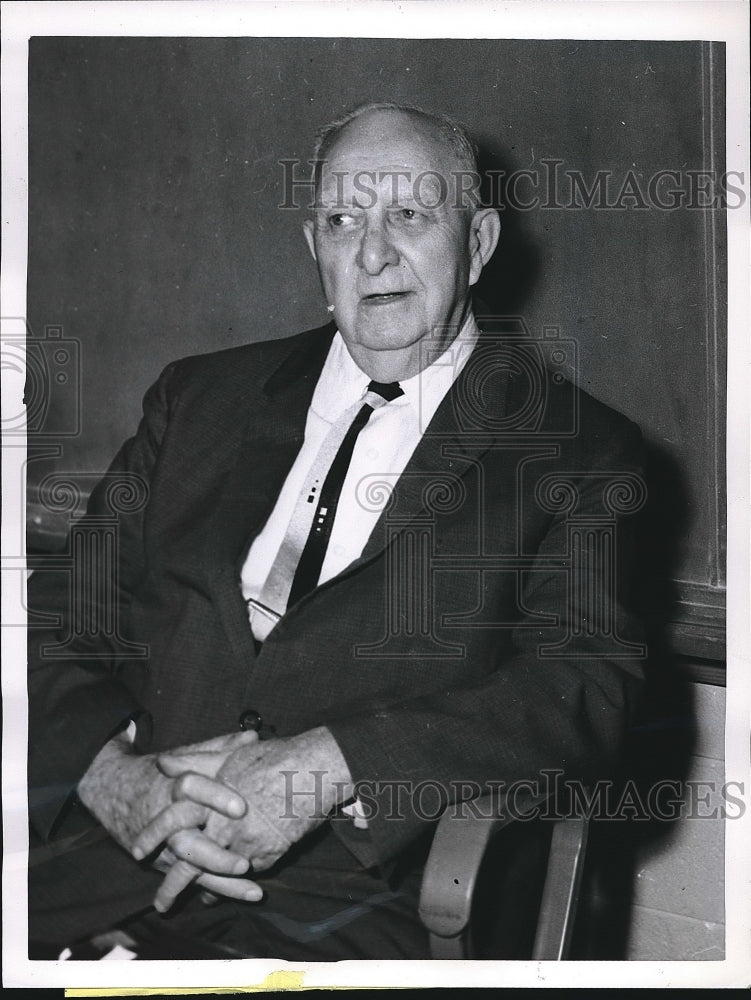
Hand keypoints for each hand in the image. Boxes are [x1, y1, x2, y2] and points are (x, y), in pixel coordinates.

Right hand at [77, 728, 263, 904]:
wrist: (115, 790)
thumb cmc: (163, 772)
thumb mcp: (188, 756)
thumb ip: (220, 748)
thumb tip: (253, 736)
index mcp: (174, 787)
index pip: (193, 790)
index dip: (216, 797)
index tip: (242, 808)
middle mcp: (168, 820)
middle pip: (187, 841)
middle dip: (215, 855)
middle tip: (244, 862)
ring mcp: (166, 846)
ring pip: (191, 867)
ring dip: (222, 881)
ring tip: (254, 891)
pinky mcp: (169, 862)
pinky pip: (193, 879)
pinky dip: (218, 889)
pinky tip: (246, 896)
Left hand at [132, 726, 353, 911]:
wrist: (315, 768)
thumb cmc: (274, 757)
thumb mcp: (231, 754)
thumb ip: (196, 760)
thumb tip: (163, 763)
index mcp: (211, 796)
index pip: (173, 817)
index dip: (153, 834)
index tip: (138, 851)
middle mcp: (225, 823)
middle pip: (191, 859)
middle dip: (173, 884)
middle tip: (161, 903)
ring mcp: (247, 842)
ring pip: (218, 874)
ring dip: (207, 889)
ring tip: (199, 901)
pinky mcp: (269, 854)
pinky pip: (249, 873)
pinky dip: (238, 884)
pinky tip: (233, 889)